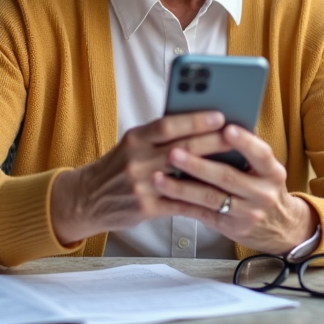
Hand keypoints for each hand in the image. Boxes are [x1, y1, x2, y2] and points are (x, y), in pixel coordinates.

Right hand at [49, 111, 231, 245]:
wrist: (86, 199)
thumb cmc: (117, 166)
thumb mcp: (132, 144)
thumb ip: (159, 136)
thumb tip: (198, 122)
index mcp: (135, 139)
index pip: (167, 124)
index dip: (195, 120)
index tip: (219, 115)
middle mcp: (137, 160)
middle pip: (181, 148)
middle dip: (213, 141)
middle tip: (238, 135)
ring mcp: (141, 185)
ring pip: (184, 176)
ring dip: (212, 170)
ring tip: (235, 164)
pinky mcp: (146, 208)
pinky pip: (180, 203)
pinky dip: (201, 198)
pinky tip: (220, 194)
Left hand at [152, 125, 318, 255]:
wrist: (281, 228)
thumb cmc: (265, 187)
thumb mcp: (267, 170)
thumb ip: (248, 152)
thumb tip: (219, 124)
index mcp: (273, 172)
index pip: (260, 154)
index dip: (244, 142)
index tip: (226, 128)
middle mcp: (263, 194)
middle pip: (227, 177)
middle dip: (198, 165)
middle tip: (174, 153)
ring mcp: (247, 213)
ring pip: (210, 198)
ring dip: (182, 188)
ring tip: (159, 177)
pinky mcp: (231, 228)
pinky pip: (202, 214)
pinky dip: (182, 205)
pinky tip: (165, 196)